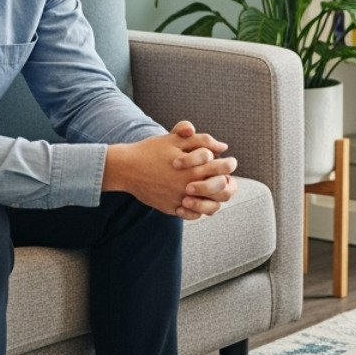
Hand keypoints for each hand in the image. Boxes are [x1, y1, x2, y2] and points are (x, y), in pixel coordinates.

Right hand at [103, 122, 238, 219]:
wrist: (126, 168)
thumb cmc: (151, 150)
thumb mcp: (175, 139)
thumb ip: (201, 140)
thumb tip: (223, 146)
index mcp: (193, 168)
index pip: (223, 168)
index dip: (229, 163)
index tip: (229, 161)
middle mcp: (189, 187)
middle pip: (222, 191)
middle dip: (227, 183)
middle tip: (224, 177)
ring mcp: (180, 200)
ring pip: (210, 208)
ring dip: (216, 199)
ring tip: (214, 191)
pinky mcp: (171, 209)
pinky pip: (193, 215)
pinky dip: (199, 209)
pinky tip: (198, 199)